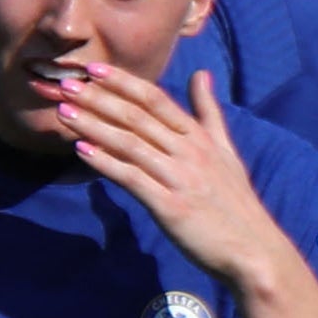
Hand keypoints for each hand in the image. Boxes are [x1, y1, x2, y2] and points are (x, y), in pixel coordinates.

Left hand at [57, 63, 283, 291]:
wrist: (253, 249)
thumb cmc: (235, 202)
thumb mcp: (226, 151)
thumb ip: (209, 112)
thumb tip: (201, 74)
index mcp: (200, 137)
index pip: (156, 99)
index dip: (123, 82)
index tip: (93, 68)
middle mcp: (189, 151)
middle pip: (137, 117)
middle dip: (99, 99)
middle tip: (65, 84)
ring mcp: (179, 177)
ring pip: (130, 143)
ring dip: (94, 126)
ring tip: (64, 112)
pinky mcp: (170, 205)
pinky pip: (132, 178)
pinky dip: (106, 163)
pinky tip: (82, 151)